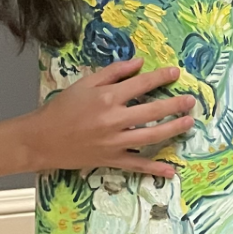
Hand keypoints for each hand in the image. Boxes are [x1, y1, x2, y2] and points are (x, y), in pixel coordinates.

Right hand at [17, 58, 194, 176]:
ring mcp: (114, 142)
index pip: (142, 85)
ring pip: (150, 137)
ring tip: (188, 123)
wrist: (41, 139)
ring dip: (172, 130)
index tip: (176, 73)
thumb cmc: (62, 108)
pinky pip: (136, 165)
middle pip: (152, 111)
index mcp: (107, 97)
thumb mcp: (85, 83)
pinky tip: (170, 170)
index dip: (161, 77)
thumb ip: (114, 72)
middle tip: (191, 101)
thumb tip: (139, 63)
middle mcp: (114, 120)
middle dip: (175, 105)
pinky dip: (153, 169)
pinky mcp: (110, 160)